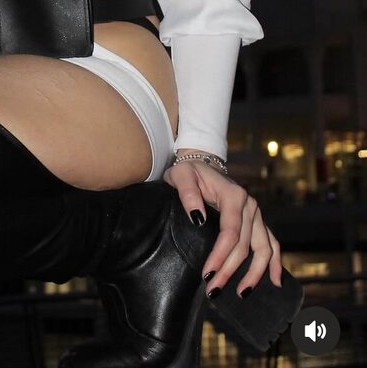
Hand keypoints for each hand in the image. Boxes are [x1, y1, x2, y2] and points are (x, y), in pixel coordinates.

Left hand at [163, 158, 282, 297]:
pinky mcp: (257, 221)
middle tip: (213, 290)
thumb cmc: (189, 172)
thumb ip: (187, 194)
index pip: (230, 232)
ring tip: (241, 293)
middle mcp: (250, 205)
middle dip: (230, 271)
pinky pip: (272, 243)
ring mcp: (256, 214)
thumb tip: (198, 219)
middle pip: (245, 245)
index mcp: (233, 195)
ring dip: (254, 274)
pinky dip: (275, 262)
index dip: (220, 256)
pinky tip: (275, 281)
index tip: (207, 274)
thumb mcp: (180, 175)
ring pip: (264, 249)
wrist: (201, 164)